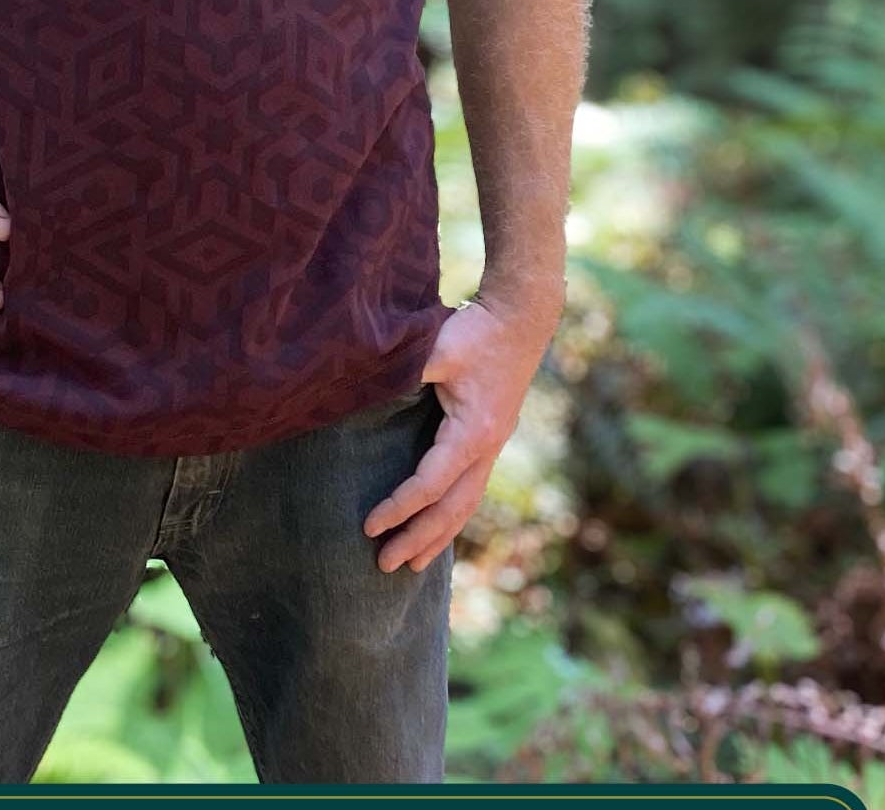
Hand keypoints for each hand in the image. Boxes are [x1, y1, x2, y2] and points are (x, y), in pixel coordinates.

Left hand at [362, 286, 561, 572]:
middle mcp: (487, 448)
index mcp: (472, 433)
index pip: (431, 484)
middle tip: (383, 566)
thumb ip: (406, 370)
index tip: (369, 526)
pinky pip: (470, 488)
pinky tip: (437, 527)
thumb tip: (364, 389)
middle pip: (452, 509)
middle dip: (418, 539)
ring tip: (411, 565)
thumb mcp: (438, 346)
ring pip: (466, 505)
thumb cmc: (475, 331)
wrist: (521, 318)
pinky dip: (452, 514)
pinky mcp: (490, 438)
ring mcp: (493, 446)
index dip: (399, 508)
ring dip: (438, 536)